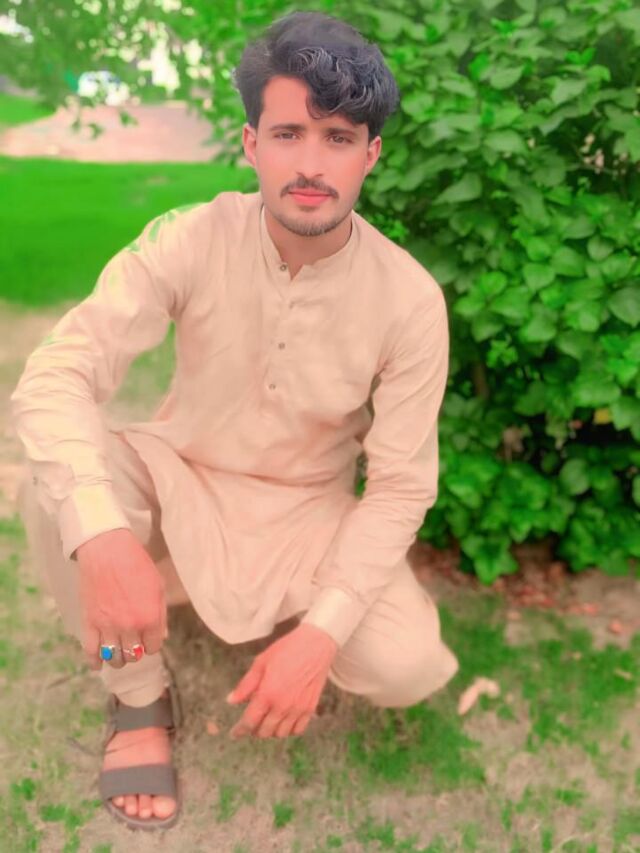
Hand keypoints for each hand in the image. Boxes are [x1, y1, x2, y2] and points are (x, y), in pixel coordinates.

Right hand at [76, 528, 166, 670]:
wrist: (107, 551)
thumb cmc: (137, 564)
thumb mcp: (158, 587)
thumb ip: (161, 615)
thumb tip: (161, 637)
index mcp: (150, 617)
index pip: (154, 647)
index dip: (151, 643)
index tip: (148, 638)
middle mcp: (130, 626)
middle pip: (134, 655)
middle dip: (136, 652)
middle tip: (133, 643)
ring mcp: (108, 626)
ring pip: (114, 658)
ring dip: (118, 659)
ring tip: (118, 653)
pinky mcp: (90, 622)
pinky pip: (91, 651)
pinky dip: (94, 661)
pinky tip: (98, 664)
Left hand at [227, 623, 337, 739]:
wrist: (316, 644)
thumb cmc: (287, 650)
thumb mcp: (261, 662)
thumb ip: (245, 685)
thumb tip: (231, 700)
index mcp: (267, 694)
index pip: (249, 722)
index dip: (239, 731)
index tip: (234, 733)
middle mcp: (282, 706)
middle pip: (264, 732)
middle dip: (254, 730)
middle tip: (251, 722)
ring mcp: (298, 709)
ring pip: (281, 734)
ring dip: (271, 731)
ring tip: (267, 720)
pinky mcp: (310, 708)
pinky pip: (298, 729)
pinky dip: (289, 729)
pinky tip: (284, 720)